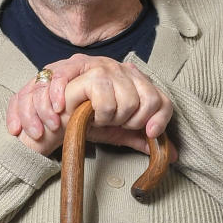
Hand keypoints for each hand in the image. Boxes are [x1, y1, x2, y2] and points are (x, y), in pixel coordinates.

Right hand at [7, 54, 175, 159]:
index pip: (161, 100)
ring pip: (128, 102)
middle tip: (107, 123)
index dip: (158, 121)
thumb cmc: (82, 125)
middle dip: (128, 123)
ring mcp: (103, 67)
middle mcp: (121, 69)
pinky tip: (86, 115)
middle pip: (146, 102)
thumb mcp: (118, 133)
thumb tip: (172, 156)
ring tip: (93, 118)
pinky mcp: (84, 71)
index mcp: (133, 81)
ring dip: (110, 119)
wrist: (50, 122)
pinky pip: (105, 100)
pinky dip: (97, 115)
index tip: (147, 134)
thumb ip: (142, 139)